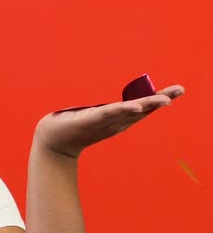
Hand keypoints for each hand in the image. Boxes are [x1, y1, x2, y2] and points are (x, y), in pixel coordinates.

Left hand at [33, 85, 184, 157]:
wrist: (53, 141)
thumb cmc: (74, 127)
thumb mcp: (95, 117)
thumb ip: (108, 111)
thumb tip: (116, 101)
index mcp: (118, 119)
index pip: (143, 108)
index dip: (160, 99)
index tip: (178, 90)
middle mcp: (115, 122)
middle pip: (142, 109)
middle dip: (160, 100)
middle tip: (179, 90)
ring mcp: (104, 122)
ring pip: (129, 111)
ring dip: (146, 105)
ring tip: (164, 100)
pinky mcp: (91, 120)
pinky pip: (108, 113)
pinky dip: (121, 110)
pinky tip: (134, 106)